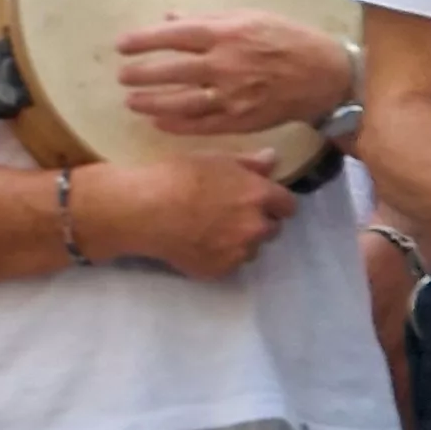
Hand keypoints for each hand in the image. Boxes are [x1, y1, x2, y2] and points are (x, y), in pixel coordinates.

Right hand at [86, 152, 297, 279]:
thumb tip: (274, 159)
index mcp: (259, 196)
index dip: (275, 202)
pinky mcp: (219, 270)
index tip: (259, 199)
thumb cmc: (176, 176)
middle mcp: (256, 227)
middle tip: (231, 214)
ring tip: (212, 231)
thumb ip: (249, 163)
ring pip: (251, 249)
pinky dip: (220, 256)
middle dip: (258, 222)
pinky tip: (198, 243)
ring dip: (240, 241)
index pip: (288, 205)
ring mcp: (238, 252)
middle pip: (272, 229)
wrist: (142, 210)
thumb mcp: (214, 159)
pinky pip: (229, 264)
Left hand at [117, 11, 353, 135]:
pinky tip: (158, 121)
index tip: (121, 45)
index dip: (144, 41)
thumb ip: (208, 19)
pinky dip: (176, 124)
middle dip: (142, 74)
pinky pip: (201, 125)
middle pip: (172, 70)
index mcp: (227, 34)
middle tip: (122, 76)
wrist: (324, 75)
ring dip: (152, 102)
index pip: (175, 36)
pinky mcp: (241, 119)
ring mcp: (233, 95)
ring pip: (182, 102)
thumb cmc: (286, 39)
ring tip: (131, 101)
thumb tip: (169, 18)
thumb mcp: (250, 17)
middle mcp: (226, 64)